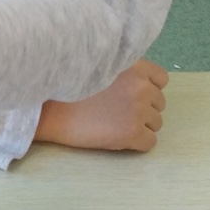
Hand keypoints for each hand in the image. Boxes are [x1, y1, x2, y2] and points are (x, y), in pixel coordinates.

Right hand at [35, 59, 167, 151]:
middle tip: (116, 111)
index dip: (146, 88)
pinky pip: (149, 142)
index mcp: (135, 68)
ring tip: (114, 124)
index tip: (127, 95)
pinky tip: (116, 137)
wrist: (48, 110)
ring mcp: (139, 111)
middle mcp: (141, 87)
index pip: (161, 80)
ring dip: (139, 125)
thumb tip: (142, 82)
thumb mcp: (99, 66)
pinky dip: (136, 143)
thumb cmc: (69, 87)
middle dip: (143, 108)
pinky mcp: (133, 133)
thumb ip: (124, 70)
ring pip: (155, 123)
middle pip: (159, 104)